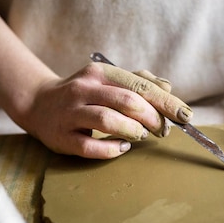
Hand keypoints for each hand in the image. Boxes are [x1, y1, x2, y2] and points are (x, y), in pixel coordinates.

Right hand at [21, 62, 192, 158]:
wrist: (38, 104)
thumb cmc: (83, 94)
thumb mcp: (107, 80)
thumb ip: (138, 81)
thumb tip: (168, 87)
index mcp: (99, 73)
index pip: (139, 85)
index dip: (166, 102)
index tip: (185, 116)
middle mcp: (84, 89)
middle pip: (126, 101)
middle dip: (152, 118)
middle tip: (162, 130)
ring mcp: (70, 113)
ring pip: (107, 119)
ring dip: (132, 130)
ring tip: (141, 135)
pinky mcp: (62, 136)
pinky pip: (89, 146)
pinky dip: (111, 149)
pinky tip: (122, 148)